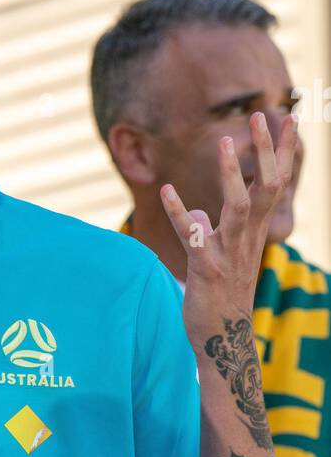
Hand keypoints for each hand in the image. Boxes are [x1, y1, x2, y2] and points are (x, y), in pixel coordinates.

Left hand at [160, 112, 298, 343]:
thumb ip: (210, 234)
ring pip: (238, 207)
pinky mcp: (207, 270)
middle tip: (265, 114)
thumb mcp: (219, 260)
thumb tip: (199, 217)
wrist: (223, 343)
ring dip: (231, 175)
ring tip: (223, 142)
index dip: (282, 151)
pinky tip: (166, 192)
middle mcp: (247, 239)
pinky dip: (180, 214)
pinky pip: (193, 238)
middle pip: (266, 188)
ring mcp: (229, 253)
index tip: (289, 117)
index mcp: (254, 233)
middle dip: (267, 151)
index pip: (275, 184)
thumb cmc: (219, 299)